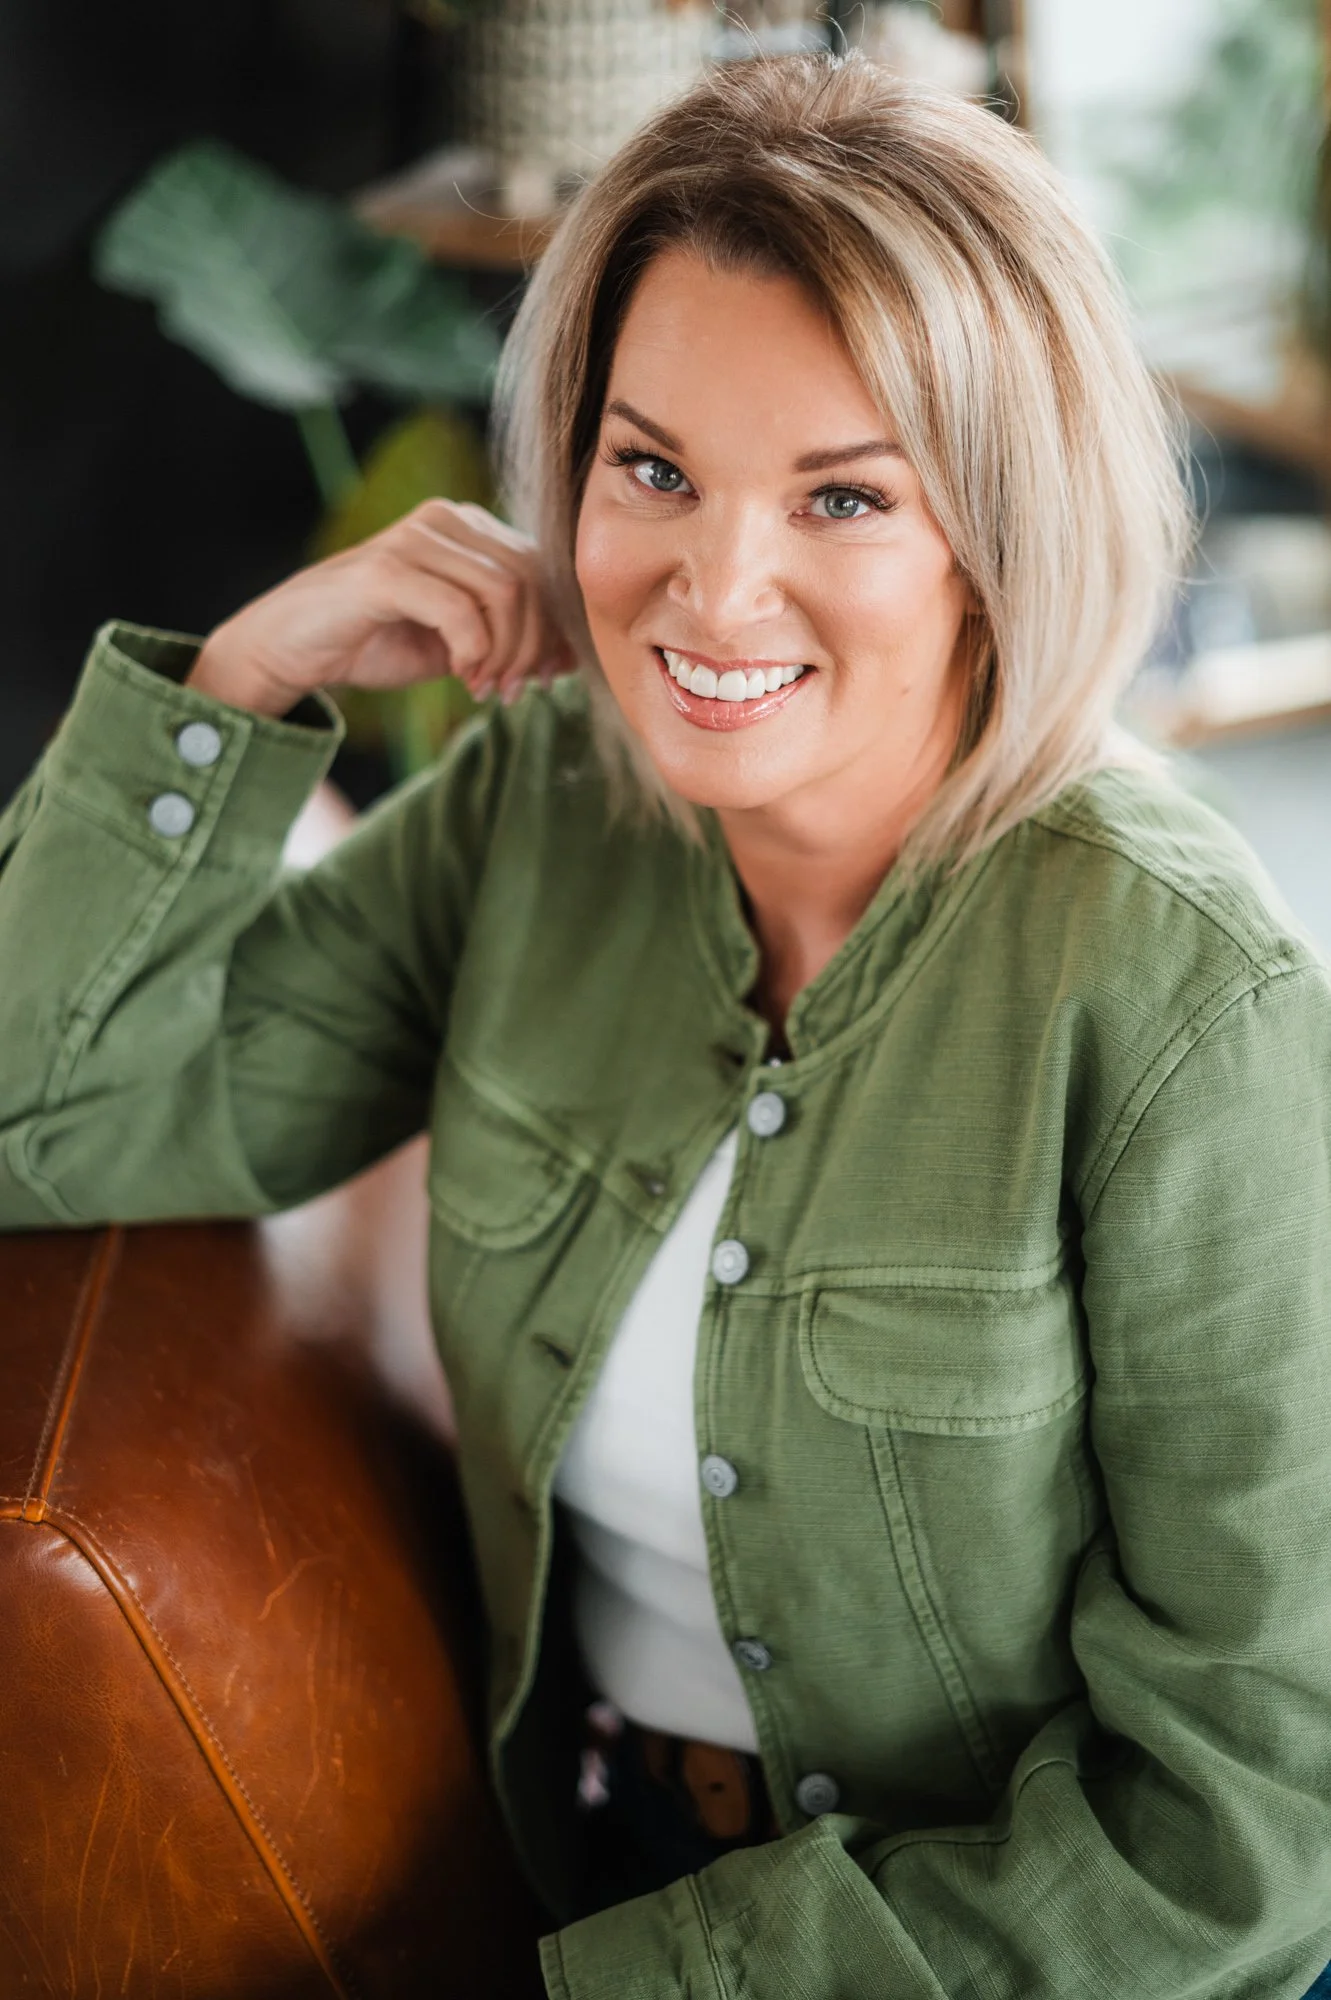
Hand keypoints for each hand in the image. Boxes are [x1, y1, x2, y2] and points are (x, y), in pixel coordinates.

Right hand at [185, 500, 574, 717]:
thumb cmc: (374, 641)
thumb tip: (570, 655)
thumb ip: (508, 636)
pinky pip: (461, 609)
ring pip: (505, 593)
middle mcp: (446, 518)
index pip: (543, 569)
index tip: (545, 679)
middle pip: (532, 579)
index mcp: (469, 527)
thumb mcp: (458, 641)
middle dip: (533, 646)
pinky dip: (475, 652)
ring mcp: (414, 538)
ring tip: (485, 688)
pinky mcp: (386, 570)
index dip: (555, 628)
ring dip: (506, 654)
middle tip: (511, 691)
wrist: (291, 648)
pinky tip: (463, 676)